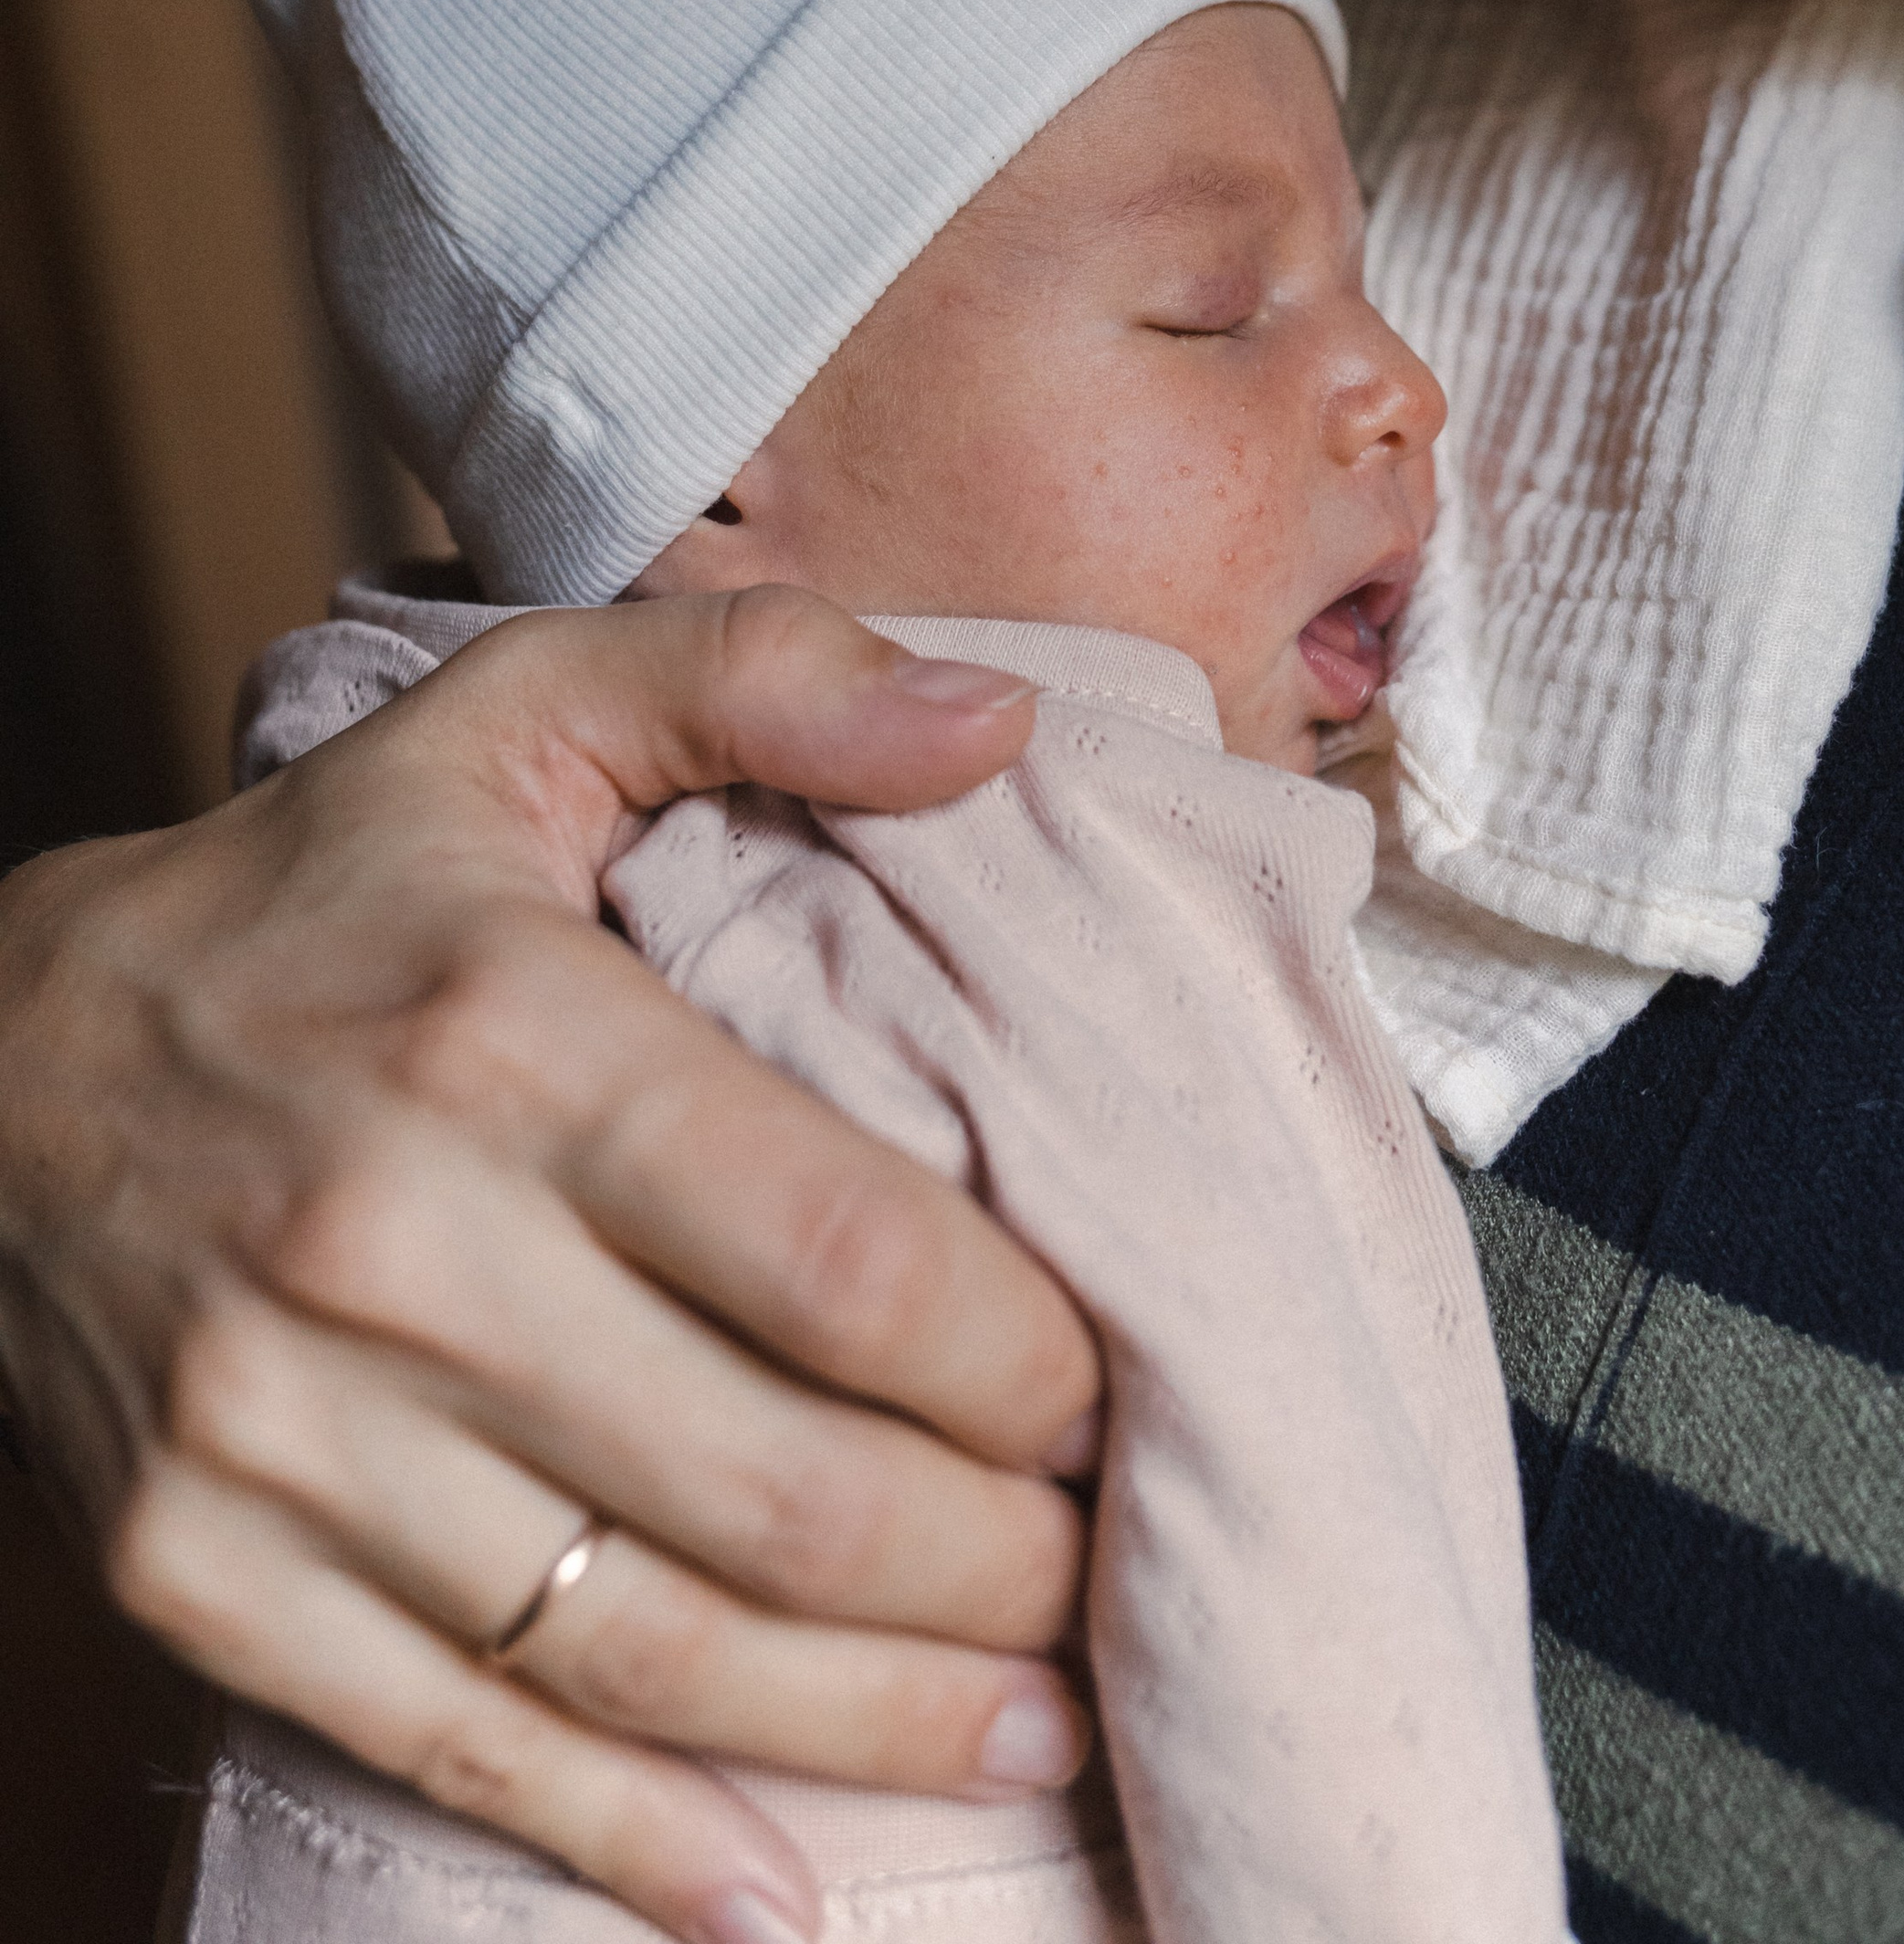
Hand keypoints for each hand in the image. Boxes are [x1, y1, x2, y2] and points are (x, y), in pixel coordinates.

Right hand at [0, 591, 1096, 1943]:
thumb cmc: (316, 893)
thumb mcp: (520, 713)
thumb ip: (766, 680)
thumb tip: (1004, 722)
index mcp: (510, 1037)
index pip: (844, 1260)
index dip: (1023, 1366)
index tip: (1110, 1393)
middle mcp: (391, 1250)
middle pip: (777, 1489)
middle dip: (989, 1571)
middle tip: (1101, 1580)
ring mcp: (277, 1437)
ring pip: (642, 1651)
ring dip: (868, 1727)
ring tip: (1023, 1732)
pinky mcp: (194, 1571)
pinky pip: (454, 1747)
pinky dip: (632, 1847)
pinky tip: (782, 1896)